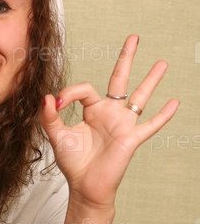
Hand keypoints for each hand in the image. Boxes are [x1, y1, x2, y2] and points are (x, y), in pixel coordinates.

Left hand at [40, 35, 179, 208]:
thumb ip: (49, 117)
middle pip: (119, 80)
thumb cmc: (73, 162)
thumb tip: (47, 97)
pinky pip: (150, 125)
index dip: (69, 93)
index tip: (57, 105)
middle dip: (126, 58)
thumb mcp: (56, 136)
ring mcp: (123, 124)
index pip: (85, 89)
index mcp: (92, 111)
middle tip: (134, 38)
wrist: (85, 186)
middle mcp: (109, 114)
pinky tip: (175, 102)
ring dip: (151, 80)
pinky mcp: (131, 139)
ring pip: (139, 96)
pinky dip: (163, 115)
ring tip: (162, 63)